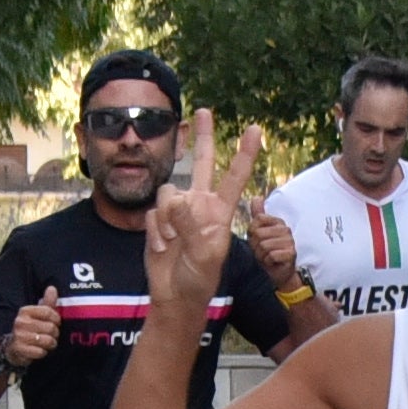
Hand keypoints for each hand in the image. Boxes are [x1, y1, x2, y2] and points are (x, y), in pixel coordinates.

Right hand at [8, 286, 61, 363]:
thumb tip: (52, 288)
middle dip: (55, 334)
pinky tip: (38, 350)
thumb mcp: (37, 314)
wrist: (13, 347)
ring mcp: (19, 336)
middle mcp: (20, 322)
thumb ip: (47, 302)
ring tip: (46, 343)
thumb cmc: (29, 329)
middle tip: (50, 335)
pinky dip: (43, 353)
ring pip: (48, 340)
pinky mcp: (20, 349)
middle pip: (50, 327)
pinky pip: (41, 352)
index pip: (48, 312)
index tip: (55, 323)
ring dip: (50, 344)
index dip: (56, 319)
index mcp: (25, 311)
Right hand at [144, 110, 261, 309]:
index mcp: (220, 213)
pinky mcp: (159, 219)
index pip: (235, 177)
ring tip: (173, 244)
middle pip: (202, 163)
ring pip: (168, 194)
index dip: (244, 154)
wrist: (174, 296)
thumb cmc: (198, 280)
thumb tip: (177, 200)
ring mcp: (179, 212)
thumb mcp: (204, 256)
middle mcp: (200, 206)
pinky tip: (163, 248)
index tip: (255, 130)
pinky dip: (154, 232)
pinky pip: (152, 213)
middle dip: (203, 137)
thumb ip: (192, 226)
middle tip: (204, 112)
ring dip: (166, 220)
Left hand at [244, 200, 299, 287]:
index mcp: (278, 222)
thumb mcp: (260, 234)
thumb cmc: (268, 253)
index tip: (258, 241)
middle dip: (255, 246)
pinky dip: (268, 262)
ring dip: (261, 256)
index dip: (252, 233)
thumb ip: (258, 216)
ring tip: (268, 258)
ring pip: (263, 246)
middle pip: (258, 233)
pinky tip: (273, 263)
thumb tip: (256, 197)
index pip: (257, 219)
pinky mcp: (291, 253)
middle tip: (263, 252)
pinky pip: (271, 255)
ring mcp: (290, 241)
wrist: (280, 274)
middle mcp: (285, 229)